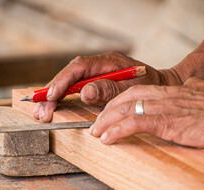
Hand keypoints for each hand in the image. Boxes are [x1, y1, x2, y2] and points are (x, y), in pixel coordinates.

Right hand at [33, 51, 181, 121]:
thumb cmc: (151, 85)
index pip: (79, 67)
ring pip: (69, 81)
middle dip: (52, 92)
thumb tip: (84, 92)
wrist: (163, 84)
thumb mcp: (133, 88)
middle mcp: (99, 65)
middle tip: (40, 111)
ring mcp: (96, 73)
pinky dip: (62, 97)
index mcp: (109, 61)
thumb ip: (109, 89)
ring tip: (41, 113)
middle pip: (69, 74)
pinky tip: (52, 106)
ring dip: (53, 96)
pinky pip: (74, 87)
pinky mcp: (96, 81)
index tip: (51, 96)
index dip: (63, 81)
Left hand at [89, 78, 203, 148]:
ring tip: (95, 132)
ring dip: (106, 122)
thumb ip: (192, 88)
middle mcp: (162, 96)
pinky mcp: (164, 122)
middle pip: (125, 98)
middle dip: (107, 111)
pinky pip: (133, 124)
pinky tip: (107, 139)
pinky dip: (117, 131)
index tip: (111, 111)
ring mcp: (162, 108)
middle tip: (97, 123)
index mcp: (170, 90)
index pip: (137, 91)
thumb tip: (189, 86)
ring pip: (125, 109)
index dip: (120, 101)